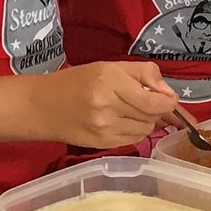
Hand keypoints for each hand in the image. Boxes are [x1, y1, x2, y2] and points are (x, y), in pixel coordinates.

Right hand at [37, 62, 175, 149]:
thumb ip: (144, 74)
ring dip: (145, 120)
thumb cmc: (76, 81)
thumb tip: (169, 93)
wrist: (41, 107)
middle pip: (152, 116)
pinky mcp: (102, 144)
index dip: (169, 102)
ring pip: (145, 129)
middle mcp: (108, 106)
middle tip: (143, 100)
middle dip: (155, 109)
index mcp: (110, 81)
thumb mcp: (109, 66)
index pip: (154, 101)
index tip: (169, 99)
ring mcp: (104, 128)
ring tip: (128, 110)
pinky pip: (133, 140)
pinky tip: (120, 122)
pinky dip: (134, 131)